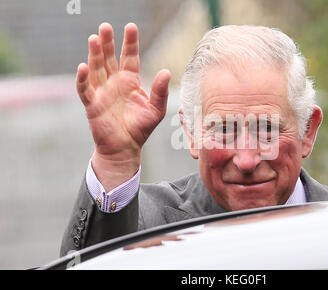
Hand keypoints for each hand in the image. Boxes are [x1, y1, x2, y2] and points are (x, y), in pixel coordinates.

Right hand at [76, 23, 170, 189]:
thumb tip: (166, 72)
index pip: (129, 57)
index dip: (130, 43)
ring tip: (94, 38)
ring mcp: (102, 92)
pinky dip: (83, 79)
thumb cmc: (140, 128)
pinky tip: (82, 66)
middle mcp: (114, 83)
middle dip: (108, 43)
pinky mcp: (92, 104)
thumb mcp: (156, 110)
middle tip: (106, 26)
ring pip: (96, 69)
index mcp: (130, 81)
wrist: (125, 148)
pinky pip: (85, 89)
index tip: (130, 27)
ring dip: (94, 54)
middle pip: (109, 58)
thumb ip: (160, 91)